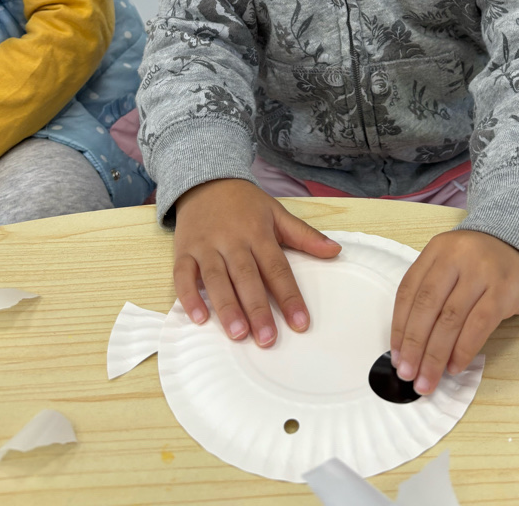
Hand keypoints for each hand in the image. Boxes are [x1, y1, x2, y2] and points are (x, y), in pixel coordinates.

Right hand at [173, 178, 340, 345]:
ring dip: (226, 307)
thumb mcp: (277, 213)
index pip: (277, 268)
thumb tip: (336, 251)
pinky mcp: (183, 250)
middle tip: (267, 338)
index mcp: (258, 233)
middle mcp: (232, 241)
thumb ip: (305, 235)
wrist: (205, 180)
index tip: (301, 323)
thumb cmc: (244, 203)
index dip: (289, 296)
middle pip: (246, 277)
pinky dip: (189, 296)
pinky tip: (199, 319)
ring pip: (216, 279)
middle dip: (257, 308)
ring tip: (238, 334)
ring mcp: (206, 246)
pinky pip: (183, 275)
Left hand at [390, 230, 518, 394]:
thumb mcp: (449, 264)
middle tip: (408, 374)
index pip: (409, 291)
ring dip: (436, 355)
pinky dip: (464, 350)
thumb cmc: (479, 263)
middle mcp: (456, 257)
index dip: (399, 327)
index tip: (396, 356)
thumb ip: (430, 293)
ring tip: (428, 379)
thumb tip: (410, 345)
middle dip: (414, 346)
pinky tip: (455, 366)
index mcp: (436, 250)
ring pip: (450, 319)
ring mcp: (481, 272)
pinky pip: (479, 325)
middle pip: (427, 307)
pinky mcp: (504, 290)